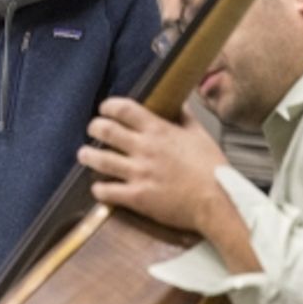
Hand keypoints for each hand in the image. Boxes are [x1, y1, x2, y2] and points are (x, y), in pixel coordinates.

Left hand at [77, 98, 228, 233]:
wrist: (218, 201)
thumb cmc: (212, 169)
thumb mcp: (200, 135)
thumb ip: (184, 117)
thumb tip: (176, 103)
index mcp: (159, 131)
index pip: (124, 109)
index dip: (109, 106)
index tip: (105, 109)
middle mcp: (145, 149)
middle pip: (106, 130)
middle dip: (94, 127)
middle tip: (92, 130)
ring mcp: (139, 173)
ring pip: (100, 160)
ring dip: (87, 155)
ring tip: (84, 155)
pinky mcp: (137, 197)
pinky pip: (107, 191)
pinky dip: (99, 188)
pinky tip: (98, 186)